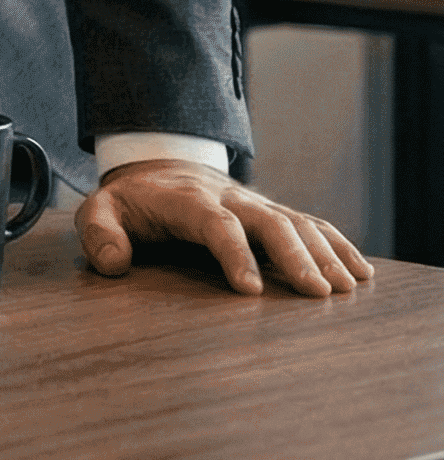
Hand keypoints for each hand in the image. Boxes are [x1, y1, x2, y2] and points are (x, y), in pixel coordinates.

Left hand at [76, 158, 374, 295]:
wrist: (156, 166)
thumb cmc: (130, 201)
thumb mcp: (99, 210)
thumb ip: (100, 233)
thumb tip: (113, 264)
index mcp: (186, 201)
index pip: (216, 224)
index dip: (234, 254)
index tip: (251, 291)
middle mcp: (229, 199)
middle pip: (269, 221)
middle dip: (295, 255)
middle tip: (319, 294)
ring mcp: (255, 204)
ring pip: (296, 222)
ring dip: (324, 253)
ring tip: (346, 288)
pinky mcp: (271, 212)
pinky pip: (311, 224)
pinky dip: (338, 244)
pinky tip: (360, 271)